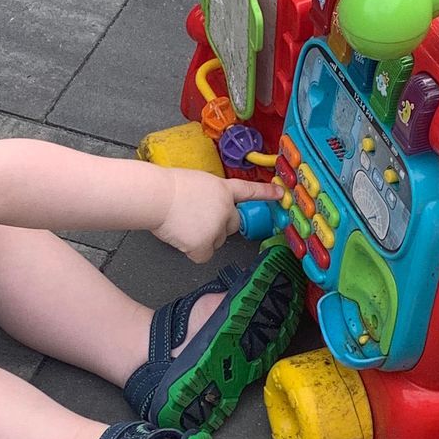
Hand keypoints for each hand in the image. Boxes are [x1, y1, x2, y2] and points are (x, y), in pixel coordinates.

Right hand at [154, 171, 274, 263]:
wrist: (157, 197)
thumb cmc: (167, 188)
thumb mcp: (196, 182)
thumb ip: (209, 195)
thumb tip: (207, 208)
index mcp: (222, 189)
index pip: (248, 191)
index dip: (265, 193)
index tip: (281, 194)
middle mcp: (225, 209)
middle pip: (232, 226)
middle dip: (218, 227)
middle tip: (196, 221)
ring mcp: (217, 227)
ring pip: (216, 241)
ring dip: (203, 238)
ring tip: (183, 225)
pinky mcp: (205, 244)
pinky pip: (203, 255)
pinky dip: (192, 251)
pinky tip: (181, 238)